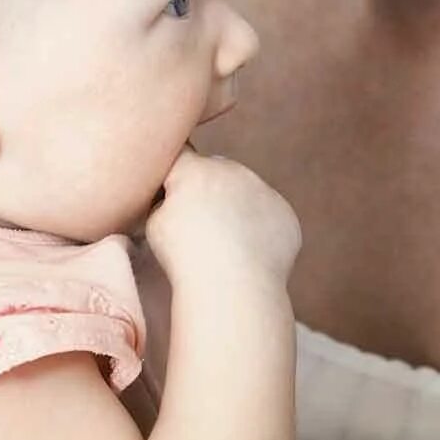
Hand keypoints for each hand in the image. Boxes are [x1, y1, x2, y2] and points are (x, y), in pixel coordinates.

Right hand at [145, 148, 300, 285]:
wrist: (233, 284)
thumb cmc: (186, 256)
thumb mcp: (154, 224)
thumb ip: (165, 201)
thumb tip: (175, 199)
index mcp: (198, 170)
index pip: (180, 156)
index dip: (173, 173)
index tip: (169, 190)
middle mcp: (234, 171)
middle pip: (216, 173)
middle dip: (207, 191)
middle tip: (198, 227)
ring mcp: (264, 191)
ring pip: (246, 193)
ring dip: (236, 209)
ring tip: (224, 245)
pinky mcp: (285, 214)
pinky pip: (268, 216)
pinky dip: (259, 230)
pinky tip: (248, 254)